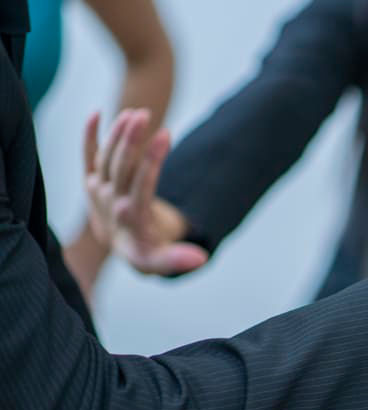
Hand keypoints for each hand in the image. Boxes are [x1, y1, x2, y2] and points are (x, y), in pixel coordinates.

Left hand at [84, 109, 202, 274]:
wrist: (124, 248)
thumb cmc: (149, 251)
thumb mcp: (162, 261)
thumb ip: (178, 259)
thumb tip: (201, 259)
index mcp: (131, 218)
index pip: (140, 184)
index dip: (152, 159)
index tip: (165, 135)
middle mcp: (111, 202)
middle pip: (120, 166)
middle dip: (131, 139)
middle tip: (145, 115)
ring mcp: (99, 190)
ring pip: (105, 158)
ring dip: (117, 133)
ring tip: (135, 113)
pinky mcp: (93, 181)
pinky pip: (88, 156)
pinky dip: (90, 136)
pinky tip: (97, 114)